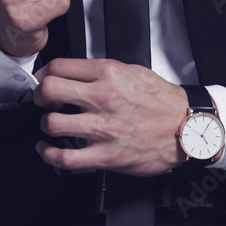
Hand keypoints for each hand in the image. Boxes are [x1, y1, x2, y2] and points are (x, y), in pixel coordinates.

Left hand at [33, 58, 189, 175]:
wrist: (186, 127)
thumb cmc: (163, 101)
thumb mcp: (134, 70)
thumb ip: (103, 70)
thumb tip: (77, 71)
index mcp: (109, 74)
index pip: (60, 66)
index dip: (44, 73)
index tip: (43, 79)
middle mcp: (103, 98)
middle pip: (49, 91)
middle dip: (39, 96)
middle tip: (44, 101)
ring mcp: (103, 128)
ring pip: (52, 124)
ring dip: (46, 125)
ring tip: (51, 124)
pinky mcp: (106, 155)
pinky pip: (65, 158)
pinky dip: (49, 155)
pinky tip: (48, 150)